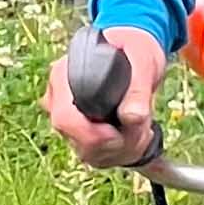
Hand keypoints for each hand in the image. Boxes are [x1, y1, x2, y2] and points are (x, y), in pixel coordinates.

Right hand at [44, 26, 167, 168]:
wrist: (134, 52)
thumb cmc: (134, 47)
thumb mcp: (142, 58)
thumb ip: (139, 87)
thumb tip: (132, 118)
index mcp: (64, 76)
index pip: (65, 119)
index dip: (93, 135)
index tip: (120, 134)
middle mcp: (60, 99)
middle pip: (79, 143)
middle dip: (117, 144)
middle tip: (143, 127)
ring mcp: (70, 118)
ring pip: (91, 154)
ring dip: (125, 150)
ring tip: (144, 127)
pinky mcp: (83, 132)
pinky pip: (99, 157)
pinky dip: (123, 154)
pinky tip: (137, 136)